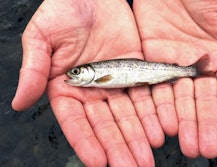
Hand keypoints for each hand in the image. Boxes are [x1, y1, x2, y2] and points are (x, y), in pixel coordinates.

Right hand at [12, 0, 163, 165]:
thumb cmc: (63, 11)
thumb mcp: (41, 37)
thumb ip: (33, 70)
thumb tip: (18, 102)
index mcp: (66, 88)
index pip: (75, 122)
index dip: (86, 142)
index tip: (99, 162)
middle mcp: (92, 91)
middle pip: (106, 125)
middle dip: (118, 147)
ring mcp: (115, 84)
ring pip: (127, 116)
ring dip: (137, 138)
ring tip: (146, 158)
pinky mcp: (134, 73)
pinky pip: (144, 96)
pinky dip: (151, 114)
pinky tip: (158, 131)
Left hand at [133, 0, 216, 157]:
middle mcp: (197, 67)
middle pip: (201, 101)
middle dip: (202, 124)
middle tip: (203, 147)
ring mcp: (173, 67)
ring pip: (178, 100)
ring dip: (182, 122)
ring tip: (185, 143)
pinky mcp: (151, 65)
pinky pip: (155, 88)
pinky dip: (159, 107)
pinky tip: (164, 124)